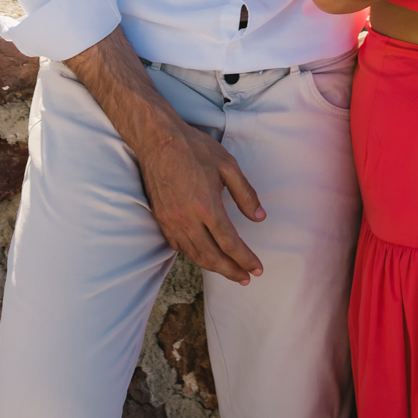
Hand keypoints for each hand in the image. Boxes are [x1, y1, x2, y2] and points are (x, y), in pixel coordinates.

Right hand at [67, 27, 265, 283]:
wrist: (157, 140)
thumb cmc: (194, 148)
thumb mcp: (227, 165)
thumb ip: (245, 194)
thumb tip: (260, 217)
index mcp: (207, 207)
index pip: (229, 243)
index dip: (245, 259)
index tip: (258, 269)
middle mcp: (187, 220)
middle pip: (212, 257)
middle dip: (231, 271)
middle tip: (246, 278)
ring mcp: (171, 222)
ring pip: (194, 255)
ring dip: (213, 267)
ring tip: (229, 271)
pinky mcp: (161, 219)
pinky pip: (179, 247)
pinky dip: (194, 256)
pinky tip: (203, 256)